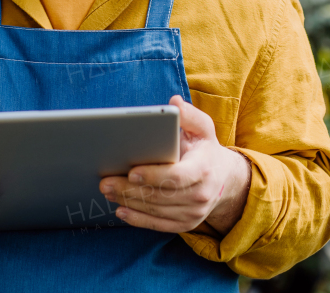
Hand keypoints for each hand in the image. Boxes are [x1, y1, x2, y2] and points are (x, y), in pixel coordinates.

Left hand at [99, 95, 251, 234]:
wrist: (224, 178)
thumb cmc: (205, 148)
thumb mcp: (203, 128)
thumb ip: (189, 115)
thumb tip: (174, 103)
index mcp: (203, 170)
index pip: (176, 177)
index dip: (153, 176)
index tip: (131, 172)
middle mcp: (201, 195)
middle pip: (160, 195)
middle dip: (130, 189)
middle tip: (105, 182)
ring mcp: (194, 213)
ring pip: (156, 211)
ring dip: (129, 202)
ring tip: (107, 191)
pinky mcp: (187, 224)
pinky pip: (159, 225)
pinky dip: (138, 219)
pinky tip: (121, 210)